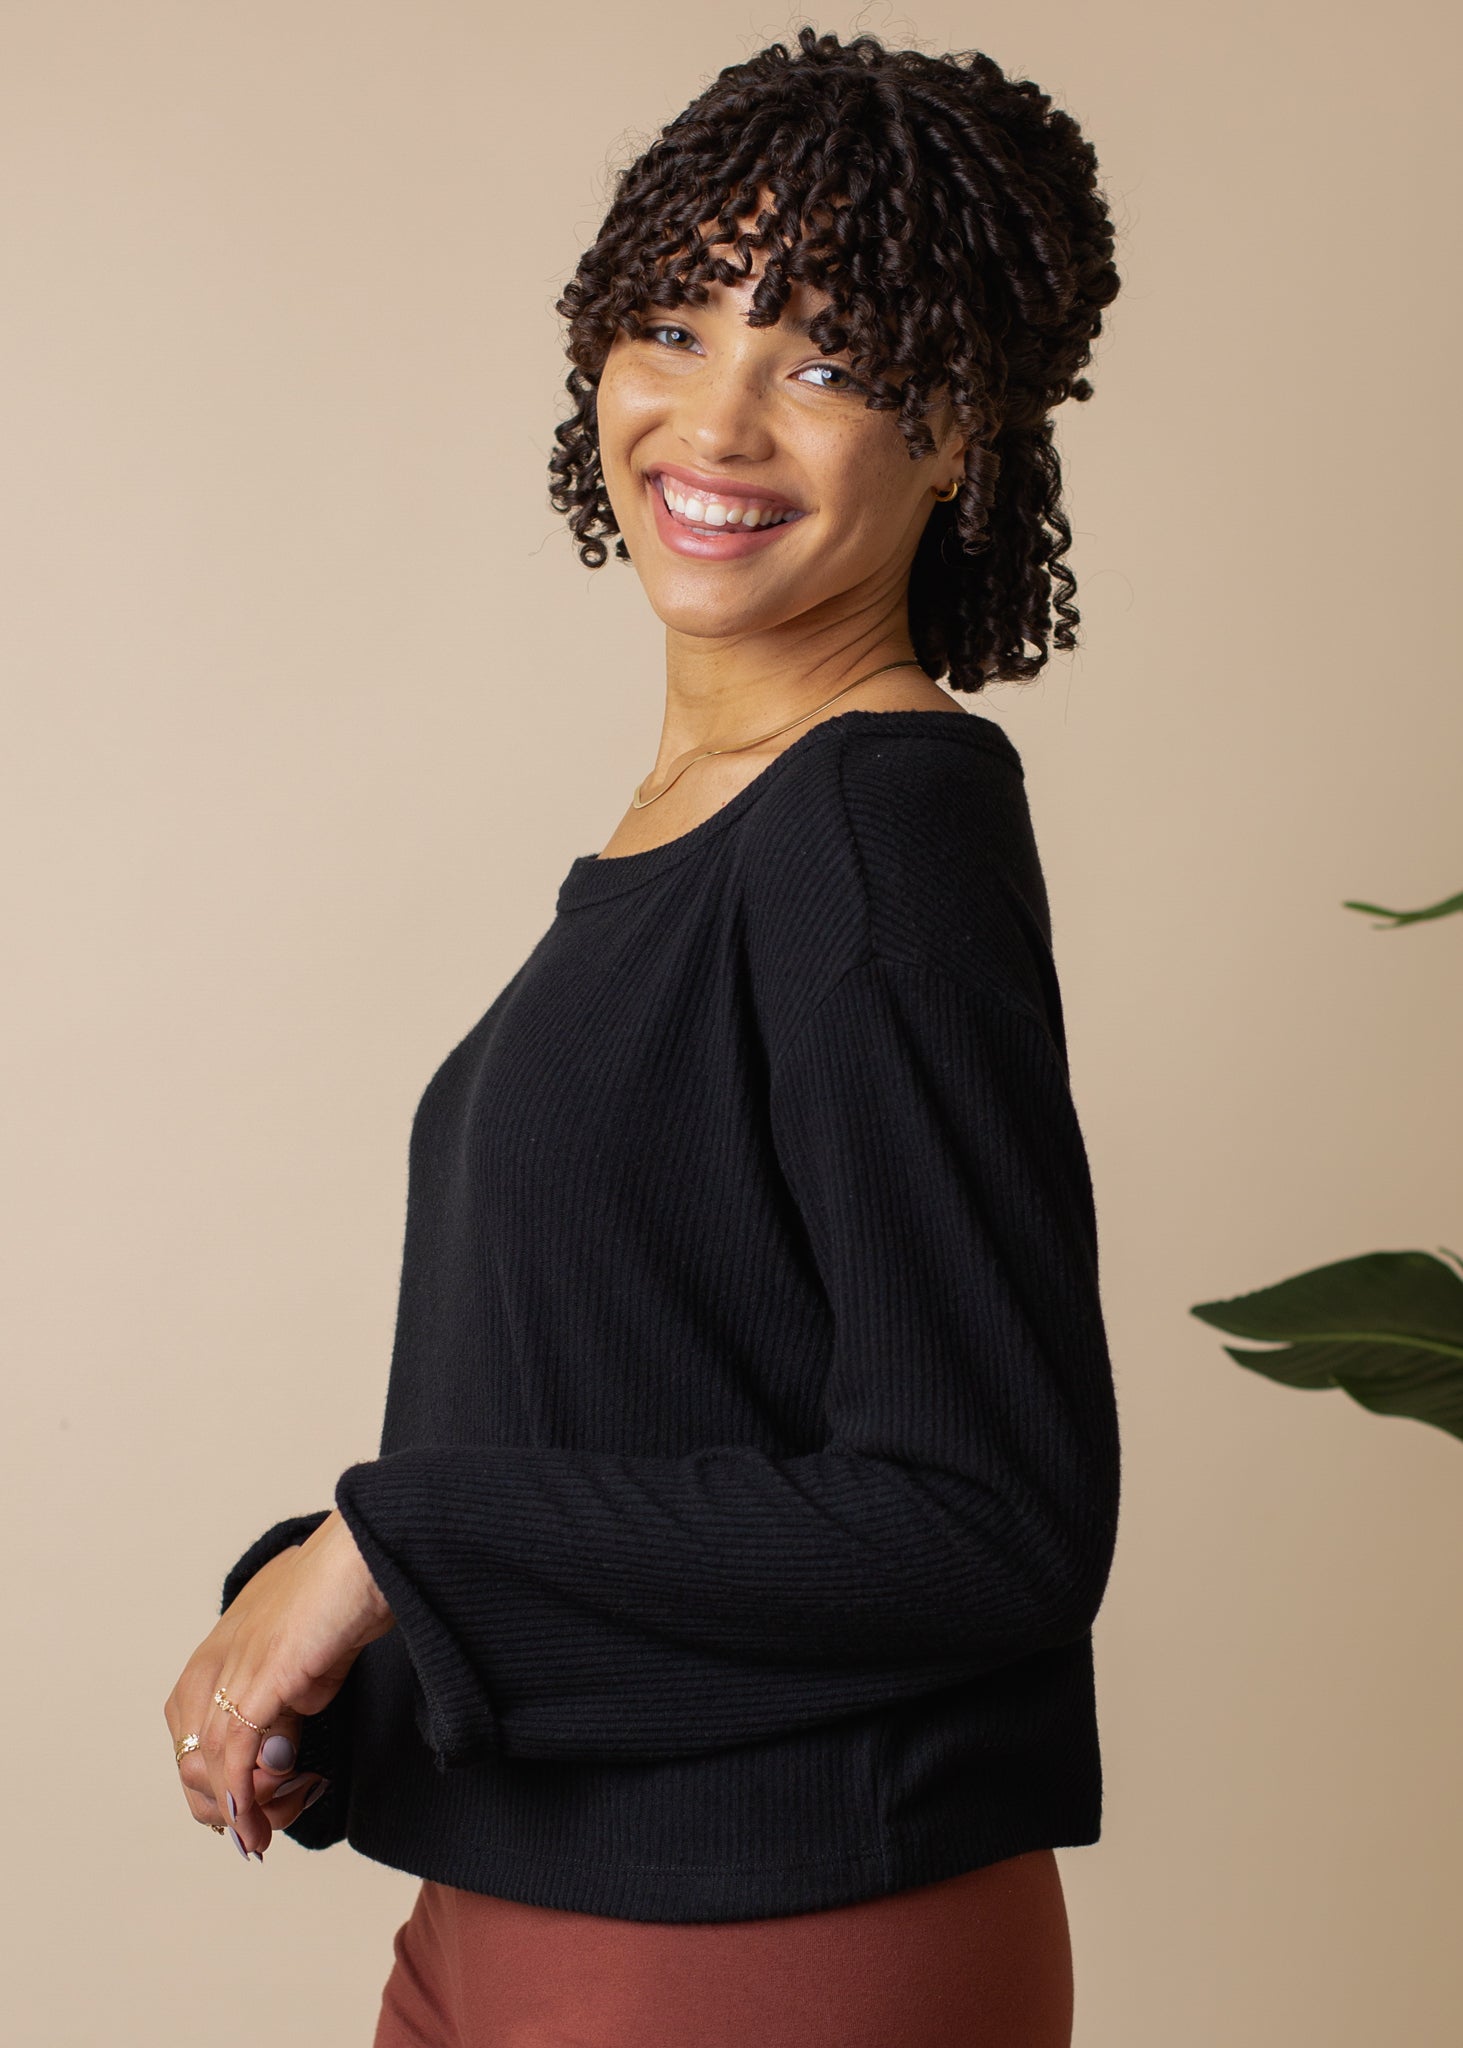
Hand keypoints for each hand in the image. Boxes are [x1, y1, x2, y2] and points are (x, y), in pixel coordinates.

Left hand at [164, 1509, 394, 1859]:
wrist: (369, 1556)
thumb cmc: (346, 1595)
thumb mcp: (302, 1661)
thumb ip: (282, 1704)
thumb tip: (274, 1757)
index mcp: (217, 1651)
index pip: (190, 1739)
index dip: (218, 1785)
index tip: (258, 1807)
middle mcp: (212, 1662)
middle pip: (190, 1760)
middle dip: (227, 1805)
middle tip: (272, 1820)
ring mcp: (230, 1671)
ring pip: (211, 1767)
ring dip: (246, 1809)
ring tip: (279, 1822)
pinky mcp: (257, 1683)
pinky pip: (234, 1760)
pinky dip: (243, 1801)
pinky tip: (257, 1828)